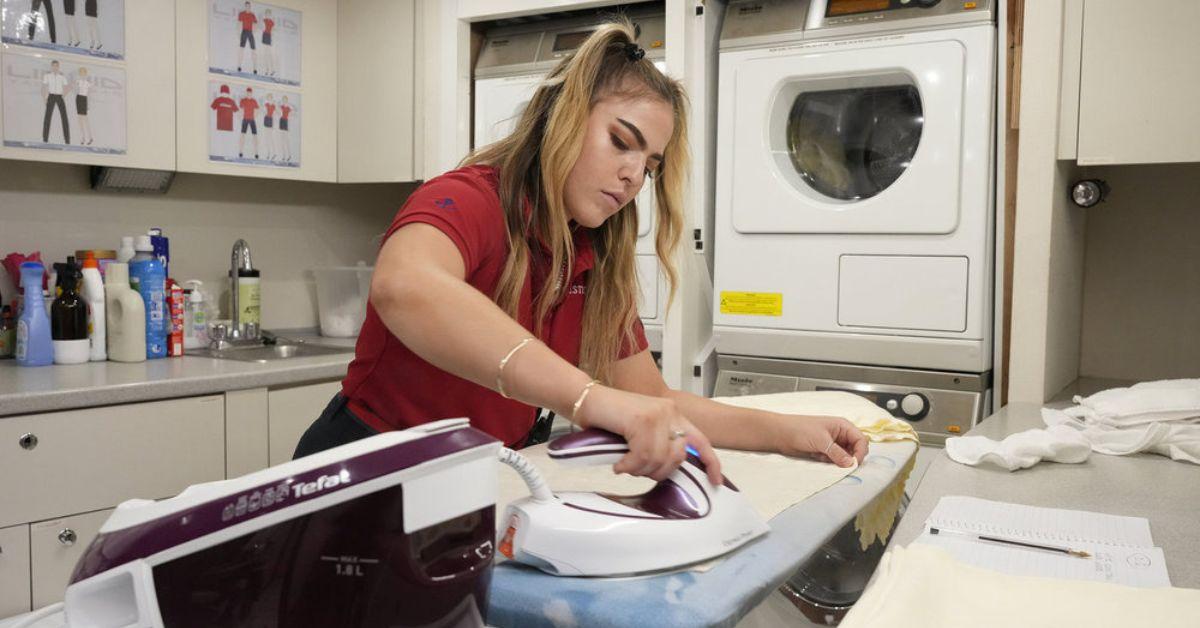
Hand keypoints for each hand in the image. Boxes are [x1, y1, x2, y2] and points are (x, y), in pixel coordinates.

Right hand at [574, 385, 722, 484]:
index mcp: (674, 414)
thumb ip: (660, 444)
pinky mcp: (642, 419)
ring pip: (658, 459)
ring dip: (639, 469)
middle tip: (638, 468)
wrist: (587, 400)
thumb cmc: (611, 417)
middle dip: (657, 471)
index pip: (701, 441)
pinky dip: (628, 466)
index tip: (714, 481)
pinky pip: (642, 456)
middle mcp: (669, 412)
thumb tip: (668, 468)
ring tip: (625, 464)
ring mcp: (657, 414)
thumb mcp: (643, 430)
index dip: (710, 463)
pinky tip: (619, 463)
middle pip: (677, 457)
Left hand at [774, 414, 867, 466]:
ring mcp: (833, 444)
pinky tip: (819, 458)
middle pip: (855, 450)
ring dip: (839, 462)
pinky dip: (831, 464)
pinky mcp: (825, 452)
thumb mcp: (821, 440)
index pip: (861, 440)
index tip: (854, 464)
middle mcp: (840, 435)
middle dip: (850, 459)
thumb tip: (851, 464)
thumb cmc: (800, 429)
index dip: (860, 452)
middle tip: (842, 466)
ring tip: (825, 458)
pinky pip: (835, 461)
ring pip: (845, 457)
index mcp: (843, 426)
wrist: (780, 434)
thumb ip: (837, 453)